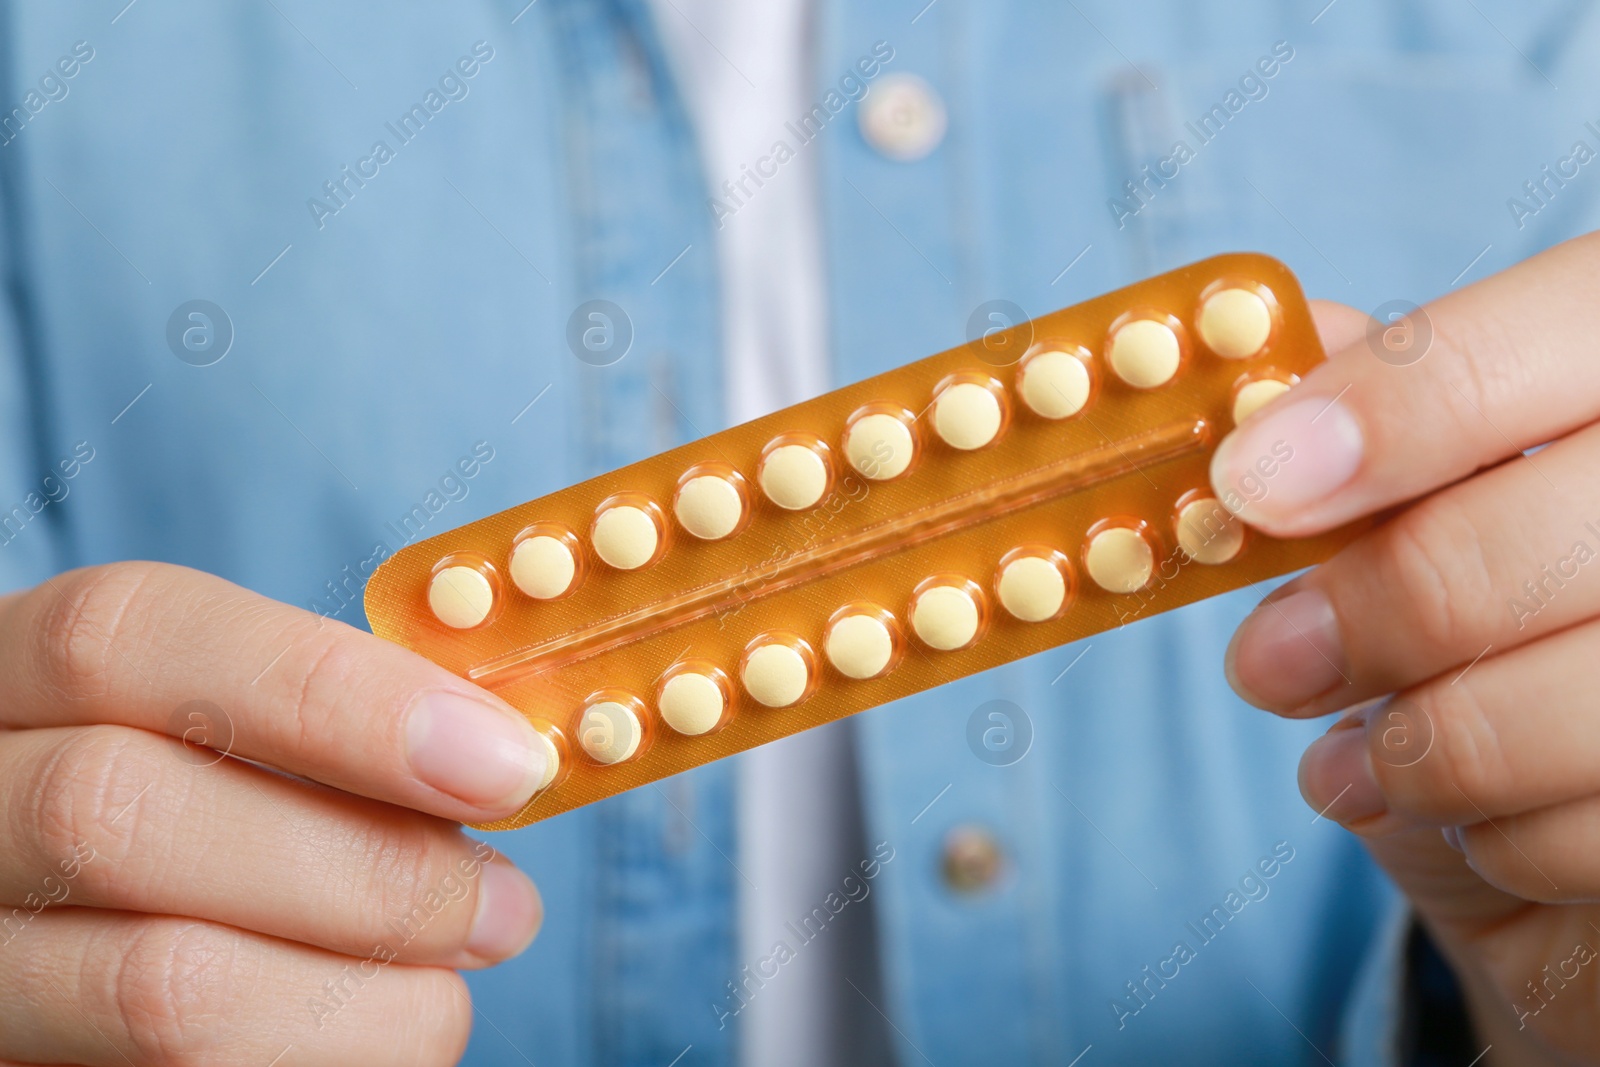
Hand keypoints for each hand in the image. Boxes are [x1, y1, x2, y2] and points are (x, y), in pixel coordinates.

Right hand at [0, 562, 550, 1065]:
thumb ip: (314, 732)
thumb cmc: (190, 822)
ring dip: (356, 1001)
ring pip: (151, 985)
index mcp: (7, 676)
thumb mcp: (214, 742)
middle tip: (505, 908)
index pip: (126, 637)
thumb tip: (494, 759)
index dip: (334, 695)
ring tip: (448, 995)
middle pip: (124, 812)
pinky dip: (313, 1066)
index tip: (503, 762)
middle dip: (364, 869)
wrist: (75, 953)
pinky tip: (375, 1041)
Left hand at [1212, 232, 1599, 1063]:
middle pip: (1544, 536)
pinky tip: (1470, 824)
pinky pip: (1593, 831)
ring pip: (1574, 706)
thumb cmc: (1505, 620)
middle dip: (1379, 609)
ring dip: (1426, 749)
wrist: (1586, 819)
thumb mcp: (1438, 497)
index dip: (1398, 408)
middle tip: (1268, 661)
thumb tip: (1287, 340)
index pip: (1551, 334)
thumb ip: (1385, 413)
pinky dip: (1496, 842)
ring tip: (1365, 760)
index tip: (1251, 482)